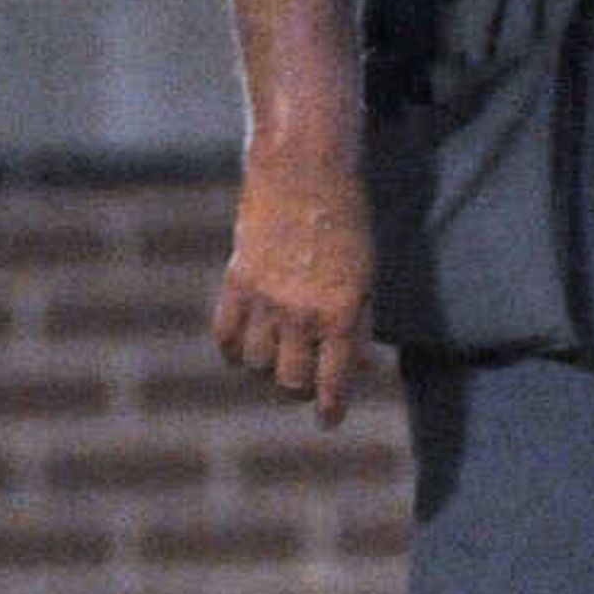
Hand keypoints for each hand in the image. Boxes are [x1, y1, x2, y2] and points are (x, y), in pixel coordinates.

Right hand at [210, 147, 376, 425]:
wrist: (306, 173)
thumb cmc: (348, 222)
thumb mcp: (368, 275)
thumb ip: (357, 322)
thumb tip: (353, 365)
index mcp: (342, 314)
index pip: (333, 381)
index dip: (330, 408)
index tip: (327, 420)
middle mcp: (302, 315)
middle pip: (290, 382)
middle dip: (299, 389)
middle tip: (305, 382)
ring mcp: (265, 301)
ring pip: (256, 364)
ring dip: (266, 368)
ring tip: (276, 356)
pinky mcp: (236, 282)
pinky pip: (225, 336)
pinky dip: (233, 350)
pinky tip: (242, 349)